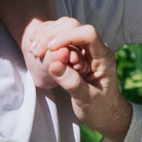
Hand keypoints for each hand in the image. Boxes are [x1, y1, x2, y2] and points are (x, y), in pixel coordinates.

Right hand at [23, 17, 128, 137]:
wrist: (107, 114)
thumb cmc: (100, 109)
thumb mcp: (86, 100)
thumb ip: (72, 82)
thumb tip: (54, 63)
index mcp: (104, 58)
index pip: (88, 34)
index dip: (67, 36)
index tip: (50, 48)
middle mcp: (96, 48)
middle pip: (74, 27)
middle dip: (53, 35)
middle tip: (35, 51)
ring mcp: (86, 48)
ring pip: (66, 28)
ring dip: (48, 36)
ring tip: (34, 50)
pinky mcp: (77, 51)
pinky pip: (61, 36)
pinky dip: (47, 39)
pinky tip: (36, 48)